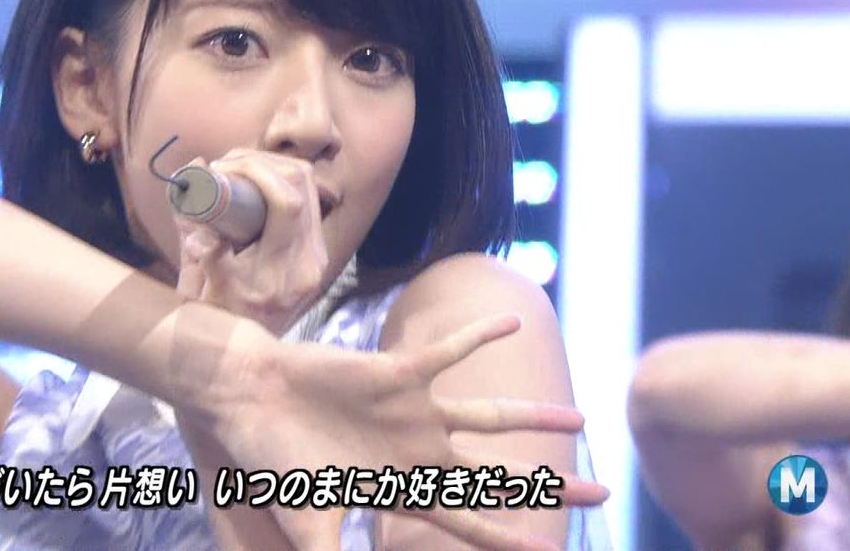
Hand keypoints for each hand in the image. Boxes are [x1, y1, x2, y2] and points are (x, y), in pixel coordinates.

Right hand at [173, 149, 329, 335]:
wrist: (242, 359)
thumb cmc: (211, 321)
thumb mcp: (195, 280)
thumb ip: (191, 227)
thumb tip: (194, 169)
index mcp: (277, 276)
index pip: (287, 203)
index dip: (257, 171)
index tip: (220, 166)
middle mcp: (307, 266)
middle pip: (303, 185)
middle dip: (262, 161)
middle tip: (224, 164)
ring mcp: (317, 259)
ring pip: (310, 187)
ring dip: (273, 167)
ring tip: (235, 170)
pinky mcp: (317, 254)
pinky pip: (309, 201)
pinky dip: (283, 182)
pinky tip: (254, 185)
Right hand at [183, 312, 609, 550]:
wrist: (248, 399)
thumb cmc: (272, 462)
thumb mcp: (308, 525)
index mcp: (403, 492)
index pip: (471, 524)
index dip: (510, 540)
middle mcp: (419, 454)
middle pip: (498, 474)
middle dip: (549, 485)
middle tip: (601, 492)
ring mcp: (414, 413)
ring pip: (490, 417)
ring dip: (536, 416)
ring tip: (582, 418)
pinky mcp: (399, 373)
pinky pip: (450, 352)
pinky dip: (480, 336)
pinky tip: (514, 321)